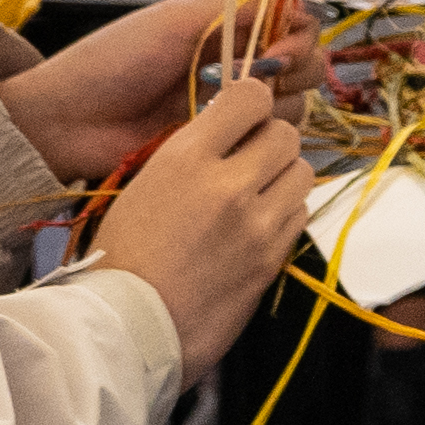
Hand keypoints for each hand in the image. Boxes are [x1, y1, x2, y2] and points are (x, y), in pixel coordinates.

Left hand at [0, 0, 303, 183]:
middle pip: (305, 67)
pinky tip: (224, 134)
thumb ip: (239, 8)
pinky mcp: (221, 149)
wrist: (69, 120)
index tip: (278, 51)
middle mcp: (237, 66)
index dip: (298, 37)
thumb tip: (298, 13)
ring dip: (274, 106)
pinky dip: (258, 137)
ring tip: (227, 107)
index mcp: (227, 27)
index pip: (293, 25)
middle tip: (258, 79)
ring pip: (293, 107)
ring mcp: (230, 111)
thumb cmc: (114, 60)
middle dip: (295, 71)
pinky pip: (265, 143)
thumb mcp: (177, 19)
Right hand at [79, 71, 312, 366]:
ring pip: (303, 173)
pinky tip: (256, 227)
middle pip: (286, 133)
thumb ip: (191, 153)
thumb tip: (230, 130)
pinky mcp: (273, 259)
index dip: (252, 102)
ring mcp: (257, 224)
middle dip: (270, 141)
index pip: (251, 96)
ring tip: (254, 194)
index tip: (242, 115)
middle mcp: (229, 184)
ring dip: (283, 177)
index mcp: (187, 158)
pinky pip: (299, 215)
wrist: (127, 327)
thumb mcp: (144, 184)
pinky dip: (284, 214)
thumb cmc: (121, 257)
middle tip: (249, 159)